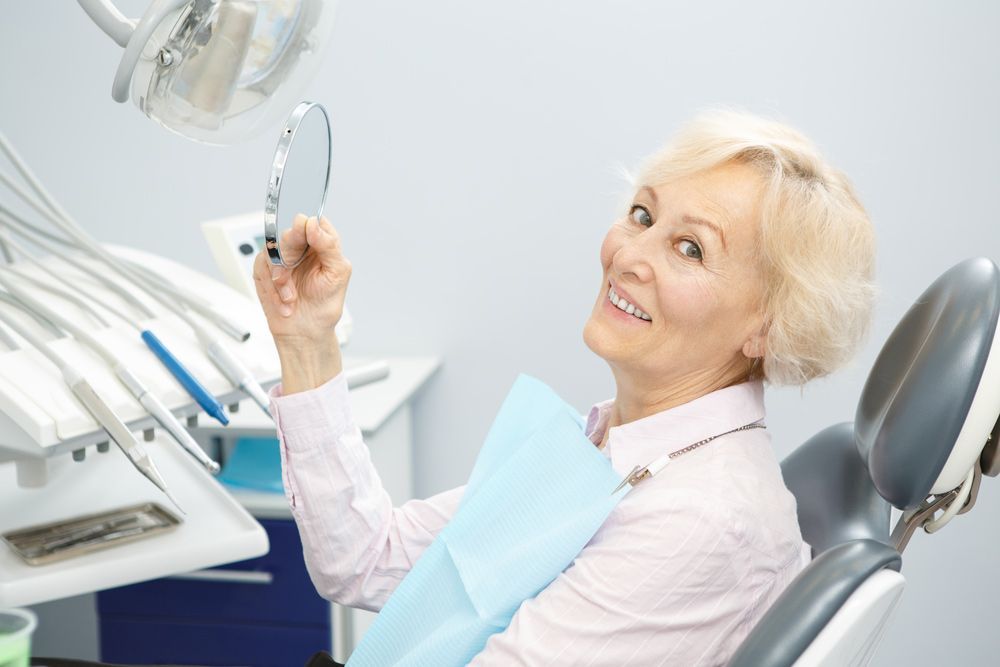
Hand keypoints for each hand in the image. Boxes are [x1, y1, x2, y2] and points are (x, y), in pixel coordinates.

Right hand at [253, 216, 349, 390]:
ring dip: (281, 277)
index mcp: (322, 244)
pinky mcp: (265, 270)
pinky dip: (273, 289)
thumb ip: (329, 245)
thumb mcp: (338, 273)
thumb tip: (314, 223)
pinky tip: (285, 301)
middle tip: (292, 266)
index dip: (308, 224)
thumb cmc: (324, 304)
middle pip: (290, 232)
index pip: (314, 221)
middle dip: (290, 252)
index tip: (307, 232)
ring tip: (291, 296)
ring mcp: (282, 258)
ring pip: (273, 251)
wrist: (305, 331)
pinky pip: (262, 269)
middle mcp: (302, 247)